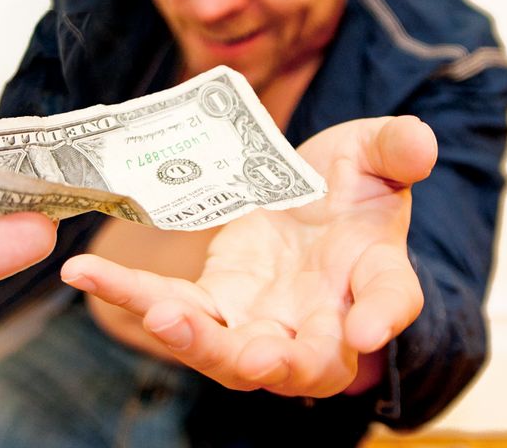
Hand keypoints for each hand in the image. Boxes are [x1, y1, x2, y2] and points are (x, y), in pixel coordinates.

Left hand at [62, 114, 435, 397]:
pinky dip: (132, 294)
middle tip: (256, 359)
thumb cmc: (354, 187)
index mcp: (375, 278)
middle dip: (277, 364)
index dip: (383, 317)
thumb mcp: (378, 155)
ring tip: (163, 315)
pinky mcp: (215, 302)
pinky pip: (173, 309)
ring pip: (232, 353)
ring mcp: (264, 319)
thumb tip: (420, 141)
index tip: (367, 325)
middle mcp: (322, 319)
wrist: (314, 200)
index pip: (390, 304)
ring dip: (200, 343)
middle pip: (304, 362)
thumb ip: (397, 149)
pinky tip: (87, 272)